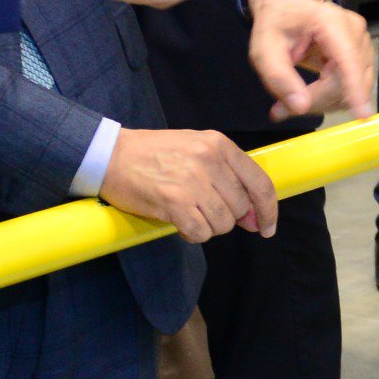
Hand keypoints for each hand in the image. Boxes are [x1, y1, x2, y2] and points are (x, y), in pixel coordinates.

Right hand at [98, 128, 278, 240]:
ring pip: (222, 224)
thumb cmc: (154, 154)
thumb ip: (228, 176)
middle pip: (240, 208)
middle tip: (202, 211)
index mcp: (219, 144)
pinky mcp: (174, 201)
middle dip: (226, 218)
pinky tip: (178, 222)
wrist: (110, 155)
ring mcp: (193, 181)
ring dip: (207, 226)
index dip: (268, 210)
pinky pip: (200, 233)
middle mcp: (210, 160)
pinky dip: (191, 234)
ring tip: (187, 213)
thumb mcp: (196, 149)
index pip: (260, 183)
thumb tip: (254, 218)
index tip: (266, 228)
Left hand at [246, 0, 377, 120]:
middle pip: (347, 80)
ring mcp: (361, 43)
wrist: (286, 5)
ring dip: (323, 101)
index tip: (362, 114)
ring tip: (291, 100)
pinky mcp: (361, 55)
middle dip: (317, 101)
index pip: (347, 59)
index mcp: (330, 22)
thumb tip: (300, 107)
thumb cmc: (275, 22)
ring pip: (351, 87)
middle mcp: (354, 31)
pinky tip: (309, 93)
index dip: (354, 88)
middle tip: (282, 109)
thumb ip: (279, 78)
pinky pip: (351, 86)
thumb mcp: (264, 50)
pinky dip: (329, 97)